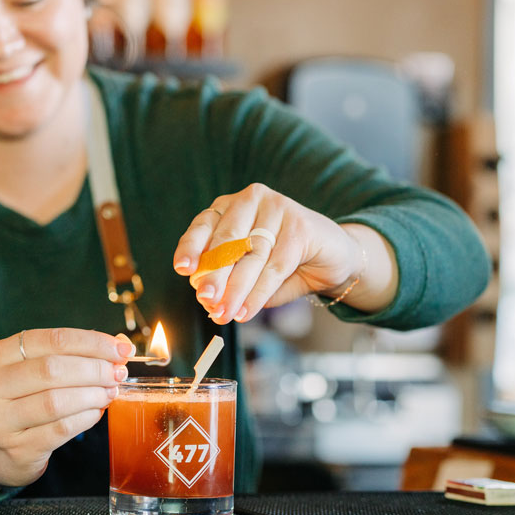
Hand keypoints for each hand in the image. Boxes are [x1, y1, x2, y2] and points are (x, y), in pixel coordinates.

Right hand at [0, 328, 131, 496]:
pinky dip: (86, 418)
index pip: (52, 340)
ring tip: (110, 392)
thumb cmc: (17, 402)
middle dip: (95, 369)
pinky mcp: (16, 449)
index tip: (122, 348)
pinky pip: (60, 429)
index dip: (92, 342)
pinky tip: (96, 411)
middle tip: (118, 373)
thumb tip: (120, 344)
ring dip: (93, 394)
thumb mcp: (30, 371)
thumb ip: (70, 354)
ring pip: (56, 401)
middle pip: (53, 369)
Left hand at [172, 183, 374, 324]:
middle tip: (206, 300)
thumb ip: (228, 280)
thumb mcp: (248, 271)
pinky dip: (260, 292)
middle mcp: (251, 200)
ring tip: (226, 314)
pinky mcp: (300, 224)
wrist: (332, 257)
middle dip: (214, 275)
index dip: (191, 247)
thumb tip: (207, 301)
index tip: (182, 269)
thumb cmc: (284, 262)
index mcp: (230, 206)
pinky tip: (248, 310)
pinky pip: (275, 265)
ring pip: (251, 256)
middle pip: (227, 241)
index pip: (203, 225)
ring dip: (236, 290)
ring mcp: (277, 208)